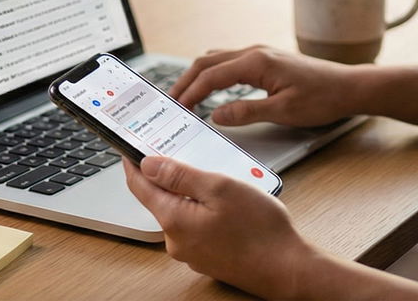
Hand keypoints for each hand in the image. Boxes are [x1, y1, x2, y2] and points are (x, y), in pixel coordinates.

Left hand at [123, 155, 320, 298]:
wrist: (287, 270)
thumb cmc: (260, 230)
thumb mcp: (220, 188)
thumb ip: (181, 175)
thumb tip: (148, 164)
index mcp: (174, 220)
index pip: (140, 187)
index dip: (133, 164)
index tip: (130, 147)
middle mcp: (176, 241)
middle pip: (162, 199)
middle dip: (171, 176)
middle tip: (187, 154)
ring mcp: (192, 252)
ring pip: (182, 212)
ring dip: (193, 194)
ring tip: (221, 179)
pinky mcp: (207, 257)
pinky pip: (197, 226)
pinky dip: (205, 210)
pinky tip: (229, 205)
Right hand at [170, 45, 364, 127]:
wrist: (348, 86)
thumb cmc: (322, 98)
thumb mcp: (283, 112)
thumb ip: (246, 112)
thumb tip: (216, 115)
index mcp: (256, 62)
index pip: (211, 76)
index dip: (190, 93)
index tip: (176, 108)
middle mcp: (255, 52)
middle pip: (207, 61)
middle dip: (186, 81)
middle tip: (171, 102)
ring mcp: (260, 53)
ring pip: (217, 59)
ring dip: (198, 75)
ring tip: (185, 96)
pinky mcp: (266, 59)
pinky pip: (230, 62)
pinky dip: (213, 73)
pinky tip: (211, 88)